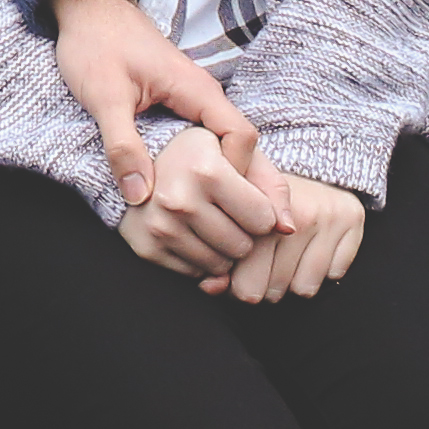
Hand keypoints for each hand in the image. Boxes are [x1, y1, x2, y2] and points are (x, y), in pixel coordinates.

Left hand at [45, 0, 269, 221]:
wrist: (85, 8)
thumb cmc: (95, 43)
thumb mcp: (104, 96)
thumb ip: (122, 144)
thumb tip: (141, 197)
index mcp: (197, 90)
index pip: (242, 137)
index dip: (239, 174)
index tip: (223, 204)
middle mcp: (203, 97)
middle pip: (243, 147)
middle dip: (250, 186)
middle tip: (259, 231)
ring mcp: (192, 102)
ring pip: (224, 147)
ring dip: (229, 181)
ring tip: (230, 223)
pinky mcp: (177, 107)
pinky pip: (204, 142)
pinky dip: (207, 169)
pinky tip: (199, 198)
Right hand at [115, 140, 283, 280]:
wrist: (141, 157)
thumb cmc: (203, 154)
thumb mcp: (241, 154)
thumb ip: (273, 187)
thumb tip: (288, 230)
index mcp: (205, 170)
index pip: (263, 220)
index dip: (262, 212)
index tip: (248, 198)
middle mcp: (178, 199)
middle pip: (243, 247)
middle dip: (243, 234)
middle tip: (226, 211)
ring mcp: (158, 226)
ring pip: (220, 266)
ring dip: (222, 251)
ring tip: (209, 221)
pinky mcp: (146, 247)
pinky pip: (195, 274)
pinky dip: (199, 261)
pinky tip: (191, 234)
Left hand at [221, 167, 371, 304]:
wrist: (298, 160)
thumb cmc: (255, 196)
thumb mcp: (228, 212)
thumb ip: (216, 253)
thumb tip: (210, 288)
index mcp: (259, 213)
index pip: (246, 287)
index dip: (240, 286)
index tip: (239, 271)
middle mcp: (298, 214)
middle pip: (275, 292)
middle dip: (265, 286)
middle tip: (263, 264)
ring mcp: (328, 216)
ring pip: (305, 288)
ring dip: (293, 281)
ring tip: (285, 256)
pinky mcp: (353, 218)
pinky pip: (334, 274)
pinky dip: (322, 269)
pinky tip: (311, 246)